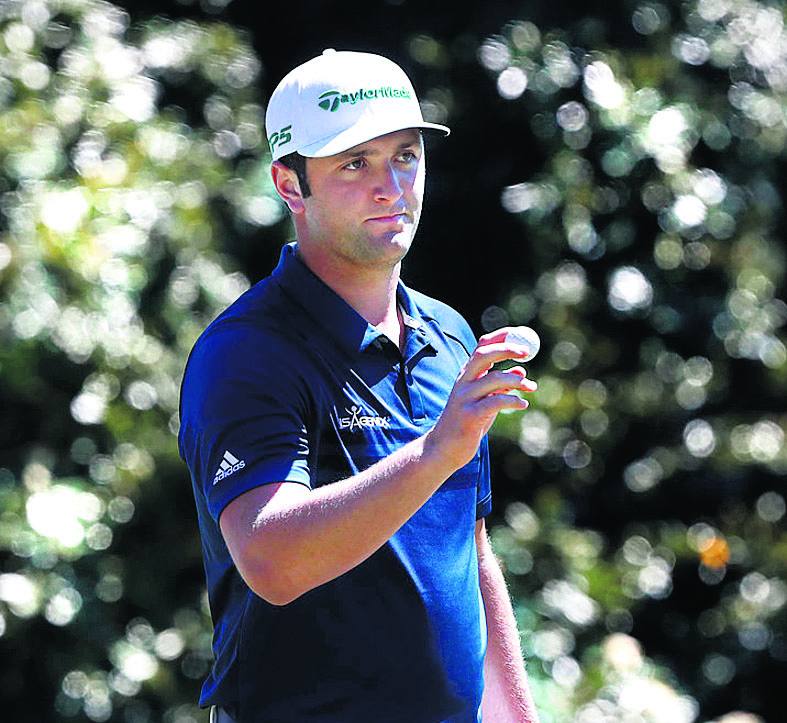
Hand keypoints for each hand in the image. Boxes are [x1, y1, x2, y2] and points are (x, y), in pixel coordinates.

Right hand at [426, 328, 537, 469]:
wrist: (444, 448)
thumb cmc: (467, 423)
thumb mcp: (485, 400)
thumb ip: (501, 385)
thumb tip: (521, 370)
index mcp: (466, 375)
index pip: (481, 346)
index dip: (501, 337)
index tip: (520, 336)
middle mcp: (463, 383)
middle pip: (484, 355)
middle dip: (506, 349)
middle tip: (526, 352)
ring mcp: (465, 399)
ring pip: (494, 379)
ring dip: (517, 380)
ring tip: (531, 387)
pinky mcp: (470, 416)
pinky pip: (496, 402)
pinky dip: (513, 400)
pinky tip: (522, 404)